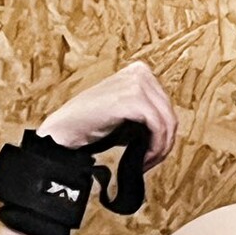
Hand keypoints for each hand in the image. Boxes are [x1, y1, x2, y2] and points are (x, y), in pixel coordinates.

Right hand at [34, 60, 179, 167]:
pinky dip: (154, 148)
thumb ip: (147, 117)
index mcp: (140, 72)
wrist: (66, 129)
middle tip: (149, 162)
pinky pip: (158, 127)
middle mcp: (140, 72)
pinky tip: (142, 159)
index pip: (166, 108)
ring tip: (145, 163)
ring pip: (167, 123)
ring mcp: (136, 83)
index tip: (151, 154)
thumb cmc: (93, 124)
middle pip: (169, 115)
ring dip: (159, 149)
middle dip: (163, 145)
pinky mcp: (132, 98)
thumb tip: (169, 135)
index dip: (163, 135)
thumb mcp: (127, 115)